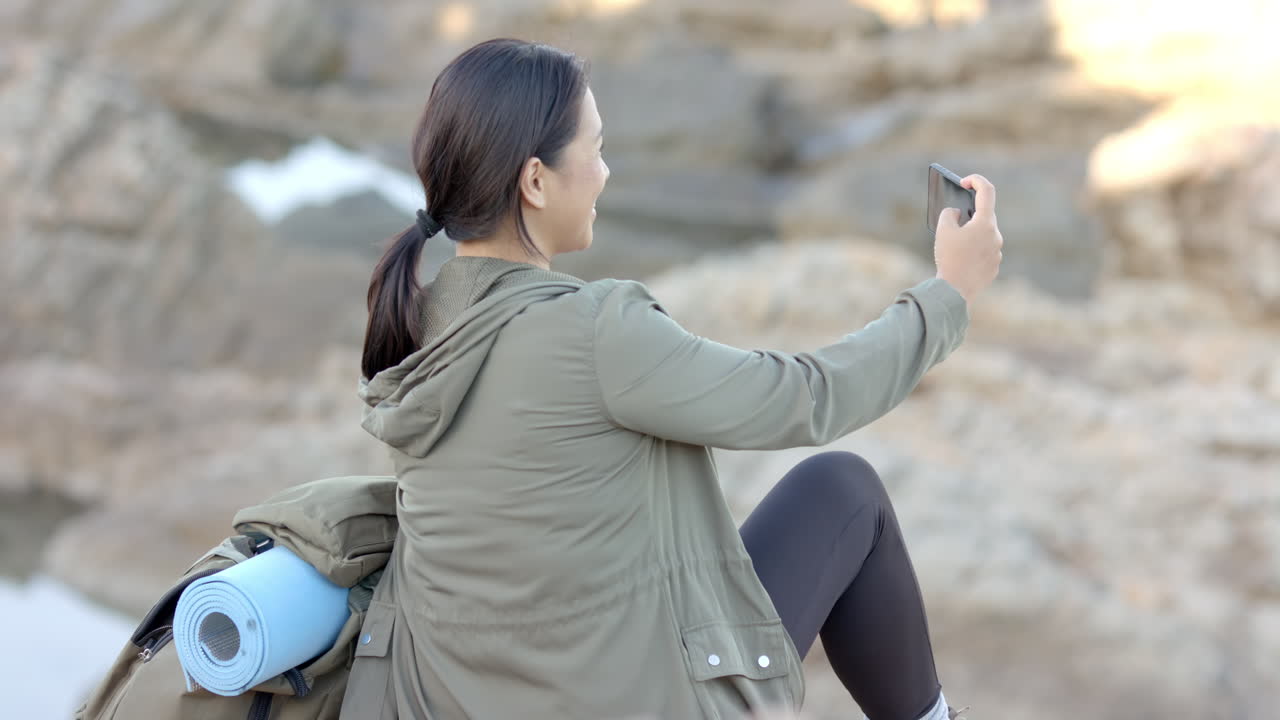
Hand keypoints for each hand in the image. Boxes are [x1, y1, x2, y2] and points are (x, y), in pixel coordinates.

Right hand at [933, 173, 1002, 304]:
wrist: (954, 290)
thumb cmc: (949, 257)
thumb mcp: (943, 229)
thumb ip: (949, 214)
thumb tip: (957, 213)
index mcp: (986, 223)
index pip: (987, 191)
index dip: (976, 181)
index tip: (964, 182)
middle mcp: (996, 235)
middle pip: (985, 216)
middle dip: (970, 214)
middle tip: (955, 217)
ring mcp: (997, 252)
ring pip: (984, 235)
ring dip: (971, 234)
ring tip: (955, 243)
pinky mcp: (994, 266)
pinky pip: (985, 251)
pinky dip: (974, 250)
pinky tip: (961, 259)